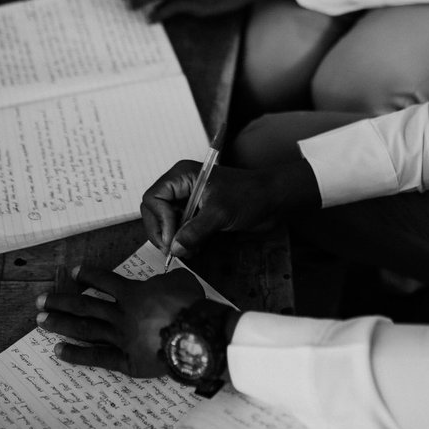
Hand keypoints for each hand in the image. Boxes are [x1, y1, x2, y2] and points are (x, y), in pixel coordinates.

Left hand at [35, 263, 203, 375]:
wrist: (197, 335)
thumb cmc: (191, 305)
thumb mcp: (179, 281)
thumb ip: (163, 281)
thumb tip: (159, 284)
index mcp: (133, 293)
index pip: (105, 281)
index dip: (88, 276)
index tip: (73, 274)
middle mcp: (121, 314)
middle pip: (85, 306)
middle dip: (60, 302)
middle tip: (40, 301)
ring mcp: (121, 338)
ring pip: (85, 329)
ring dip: (61, 324)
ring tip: (40, 322)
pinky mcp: (126, 361)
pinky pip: (97, 357)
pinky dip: (77, 354)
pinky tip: (59, 351)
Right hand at [141, 157, 320, 259]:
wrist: (274, 199)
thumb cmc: (249, 196)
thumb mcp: (220, 213)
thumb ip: (195, 231)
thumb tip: (175, 249)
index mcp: (182, 176)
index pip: (153, 198)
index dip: (159, 221)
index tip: (172, 240)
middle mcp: (182, 186)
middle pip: (155, 211)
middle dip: (163, 232)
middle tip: (173, 251)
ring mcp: (190, 200)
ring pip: (167, 222)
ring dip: (174, 239)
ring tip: (188, 251)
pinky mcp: (199, 213)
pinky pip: (181, 229)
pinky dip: (184, 241)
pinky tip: (195, 250)